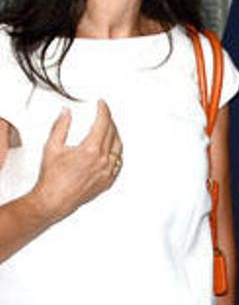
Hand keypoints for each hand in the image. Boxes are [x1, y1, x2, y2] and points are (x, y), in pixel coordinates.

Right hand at [28, 101, 122, 221]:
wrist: (53, 200)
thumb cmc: (52, 178)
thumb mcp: (52, 147)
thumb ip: (60, 127)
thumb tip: (66, 113)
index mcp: (91, 150)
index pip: (103, 123)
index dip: (104, 110)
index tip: (102, 105)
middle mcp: (103, 161)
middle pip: (113, 133)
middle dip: (109, 120)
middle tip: (103, 114)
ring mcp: (107, 172)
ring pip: (118, 147)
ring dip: (115, 135)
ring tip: (108, 128)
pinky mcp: (108, 180)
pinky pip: (118, 162)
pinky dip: (116, 152)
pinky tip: (111, 148)